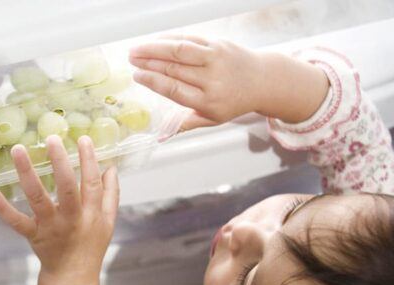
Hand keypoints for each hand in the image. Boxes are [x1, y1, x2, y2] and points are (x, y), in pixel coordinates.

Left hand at [0, 135, 118, 284]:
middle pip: (67, 188)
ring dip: (27, 174)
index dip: (89, 161)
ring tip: (19, 150)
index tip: (83, 139)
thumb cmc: (91, 245)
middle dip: (60, 163)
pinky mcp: (33, 235)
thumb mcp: (109, 221)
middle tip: (52, 138)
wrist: (73, 276)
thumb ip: (111, 194)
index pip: (91, 183)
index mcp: (91, 213)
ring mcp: (50, 227)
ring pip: (38, 198)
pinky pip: (17, 222)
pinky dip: (3, 209)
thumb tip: (111, 167)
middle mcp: (71, 218)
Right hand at [129, 35, 265, 131]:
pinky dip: (171, 39)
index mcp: (208, 101)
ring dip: (155, 48)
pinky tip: (156, 41)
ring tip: (137, 49)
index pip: (174, 90)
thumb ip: (185, 125)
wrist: (262, 80)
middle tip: (131, 60)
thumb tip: (160, 136)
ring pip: (180, 50)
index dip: (153, 81)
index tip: (137, 76)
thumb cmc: (233, 102)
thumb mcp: (212, 119)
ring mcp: (216, 59)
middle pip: (174, 68)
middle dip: (149, 63)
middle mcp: (213, 79)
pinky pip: (191, 38)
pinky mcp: (219, 44)